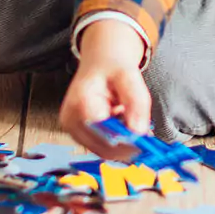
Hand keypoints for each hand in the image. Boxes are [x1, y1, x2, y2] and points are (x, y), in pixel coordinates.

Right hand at [60, 19, 151, 158]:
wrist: (99, 63)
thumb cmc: (111, 68)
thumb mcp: (129, 76)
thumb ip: (136, 102)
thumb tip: (139, 131)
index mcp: (80, 101)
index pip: (104, 131)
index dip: (125, 135)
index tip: (142, 133)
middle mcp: (71, 119)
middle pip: (103, 145)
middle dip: (127, 142)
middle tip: (143, 129)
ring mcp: (72, 130)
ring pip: (104, 150)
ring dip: (122, 142)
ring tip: (125, 117)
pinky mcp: (78, 136)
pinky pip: (101, 148)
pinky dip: (116, 142)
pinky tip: (120, 123)